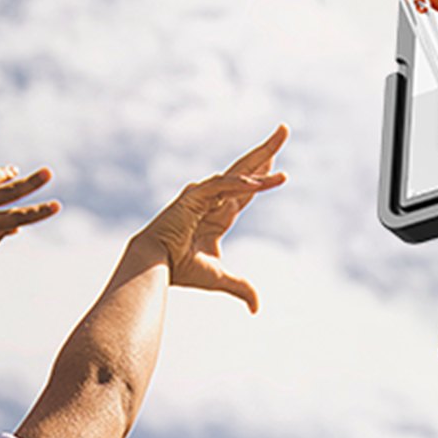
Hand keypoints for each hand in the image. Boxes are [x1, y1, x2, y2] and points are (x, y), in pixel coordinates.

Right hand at [138, 126, 287, 312]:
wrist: (153, 266)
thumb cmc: (179, 268)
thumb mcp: (219, 278)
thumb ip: (240, 287)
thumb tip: (257, 308)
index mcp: (218, 213)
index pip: (247, 190)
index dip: (263, 176)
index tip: (279, 164)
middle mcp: (213, 198)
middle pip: (247, 170)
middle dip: (267, 150)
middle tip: (284, 129)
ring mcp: (204, 194)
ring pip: (240, 172)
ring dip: (262, 157)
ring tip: (281, 138)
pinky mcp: (194, 196)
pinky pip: (224, 185)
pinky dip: (242, 183)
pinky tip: (262, 181)